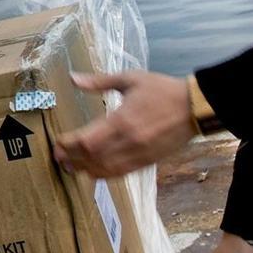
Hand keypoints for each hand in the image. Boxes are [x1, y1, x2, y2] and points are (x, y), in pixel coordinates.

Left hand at [53, 71, 195, 176]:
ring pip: (106, 170)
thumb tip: (72, 78)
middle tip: (58, 157)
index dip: (68, 144)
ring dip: (85, 169)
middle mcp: (129, 141)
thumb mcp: (130, 78)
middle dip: (72, 159)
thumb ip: (99, 81)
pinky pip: (122, 173)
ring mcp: (139, 154)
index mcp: (122, 120)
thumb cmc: (162, 89)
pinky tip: (93, 171)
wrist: (196, 107)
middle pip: (92, 158)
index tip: (57, 142)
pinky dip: (104, 174)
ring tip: (70, 166)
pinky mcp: (148, 161)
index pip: (87, 140)